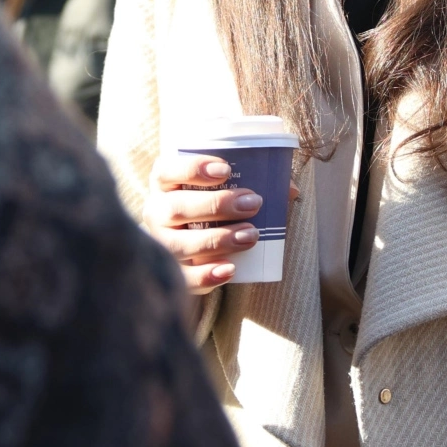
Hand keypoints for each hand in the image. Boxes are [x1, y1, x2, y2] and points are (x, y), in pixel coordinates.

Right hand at [144, 153, 263, 293]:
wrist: (200, 244)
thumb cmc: (215, 206)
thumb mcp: (229, 187)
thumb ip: (259, 183)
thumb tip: (290, 190)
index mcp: (165, 183)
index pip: (166, 171)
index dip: (192, 168)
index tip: (226, 169)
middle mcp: (156, 212)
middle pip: (174, 208)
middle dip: (215, 206)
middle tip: (252, 204)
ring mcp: (161, 244)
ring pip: (177, 244)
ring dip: (216, 239)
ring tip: (250, 236)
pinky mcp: (172, 272)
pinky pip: (183, 277)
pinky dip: (205, 275)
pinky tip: (230, 269)